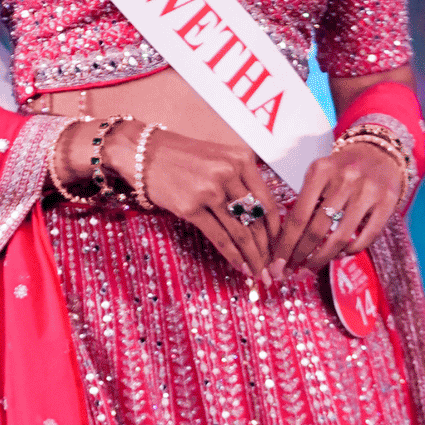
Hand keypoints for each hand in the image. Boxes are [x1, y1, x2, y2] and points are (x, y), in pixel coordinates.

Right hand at [87, 118, 276, 281]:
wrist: (145, 153)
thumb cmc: (183, 158)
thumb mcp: (219, 159)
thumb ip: (241, 183)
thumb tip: (261, 220)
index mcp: (241, 160)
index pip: (268, 202)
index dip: (276, 231)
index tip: (280, 247)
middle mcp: (229, 173)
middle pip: (256, 220)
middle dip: (266, 248)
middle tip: (272, 268)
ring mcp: (210, 190)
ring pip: (240, 232)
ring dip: (251, 256)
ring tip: (257, 272)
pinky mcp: (191, 207)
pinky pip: (219, 237)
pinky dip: (232, 255)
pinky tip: (239, 266)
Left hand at [269, 141, 401, 280]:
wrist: (379, 152)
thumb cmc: (342, 169)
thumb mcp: (319, 175)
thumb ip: (305, 202)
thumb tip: (287, 243)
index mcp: (321, 170)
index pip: (298, 216)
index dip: (286, 245)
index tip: (277, 263)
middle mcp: (345, 179)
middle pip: (317, 230)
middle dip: (301, 255)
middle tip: (293, 270)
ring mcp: (368, 190)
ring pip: (341, 237)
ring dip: (323, 258)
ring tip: (312, 266)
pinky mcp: (387, 202)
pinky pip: (366, 237)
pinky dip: (350, 251)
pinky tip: (339, 253)